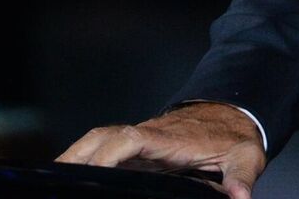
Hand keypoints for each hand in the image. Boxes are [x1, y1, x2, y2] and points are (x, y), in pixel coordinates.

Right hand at [57, 102, 266, 198]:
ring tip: (53, 181)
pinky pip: (104, 150)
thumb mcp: (245, 158)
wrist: (233, 118)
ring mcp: (140, 142)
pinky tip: (72, 177)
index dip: (109, 153)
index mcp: (169, 138)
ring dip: (74, 156)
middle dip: (76, 155)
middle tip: (53, 179)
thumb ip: (241, 178)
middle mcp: (148, 136)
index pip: (130, 139)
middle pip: (103, 136)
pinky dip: (84, 159)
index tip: (94, 171)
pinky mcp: (138, 150)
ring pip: (98, 141)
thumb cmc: (235, 139)